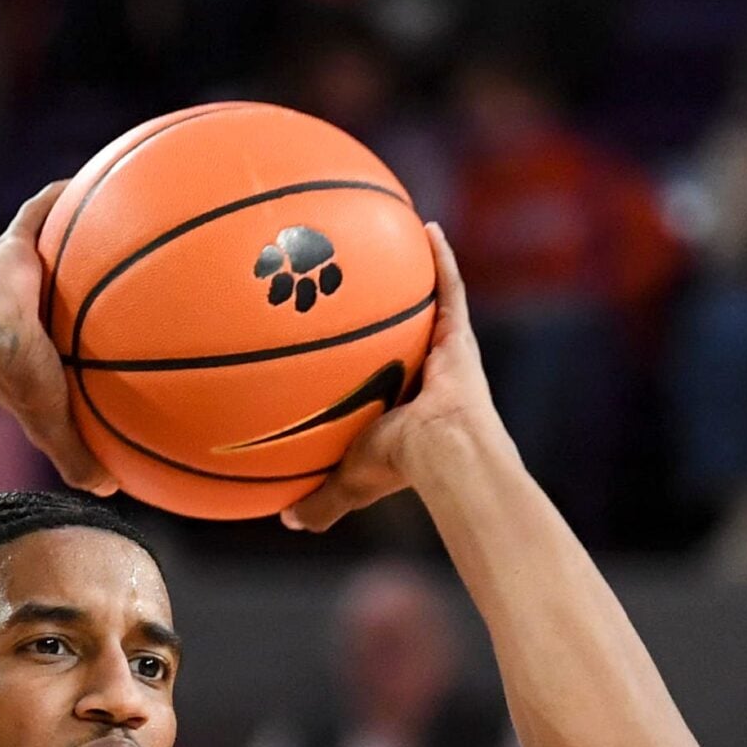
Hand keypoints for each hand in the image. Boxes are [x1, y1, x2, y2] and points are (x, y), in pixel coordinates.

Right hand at [0, 181, 116, 493]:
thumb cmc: (8, 374)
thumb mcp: (49, 420)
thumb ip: (74, 451)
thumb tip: (110, 489)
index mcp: (21, 348)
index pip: (48, 347)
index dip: (65, 344)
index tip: (89, 340)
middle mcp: (15, 308)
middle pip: (50, 293)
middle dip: (71, 284)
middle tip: (104, 276)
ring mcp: (11, 274)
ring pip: (46, 249)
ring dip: (69, 233)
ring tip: (110, 214)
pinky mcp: (13, 245)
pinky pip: (41, 211)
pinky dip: (61, 195)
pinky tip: (93, 177)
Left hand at [280, 222, 509, 531]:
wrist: (446, 452)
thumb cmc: (398, 468)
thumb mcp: (346, 481)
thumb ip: (318, 500)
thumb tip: (284, 520)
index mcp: (399, 403)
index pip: (378, 374)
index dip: (363, 357)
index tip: (340, 340)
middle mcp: (424, 372)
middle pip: (400, 333)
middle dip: (380, 307)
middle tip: (351, 277)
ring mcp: (445, 352)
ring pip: (426, 304)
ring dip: (411, 272)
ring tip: (391, 235)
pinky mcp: (461, 336)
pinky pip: (449, 287)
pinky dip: (441, 257)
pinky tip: (426, 226)